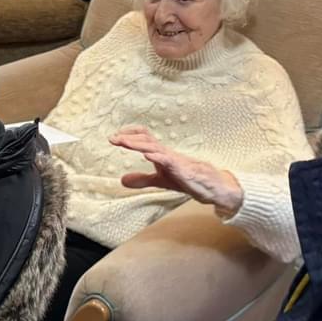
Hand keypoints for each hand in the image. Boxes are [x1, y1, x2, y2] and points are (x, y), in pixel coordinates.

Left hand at [110, 126, 243, 217]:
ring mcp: (174, 159)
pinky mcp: (182, 168)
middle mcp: (165, 152)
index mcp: (160, 153)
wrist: (209, 186)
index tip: (114, 137)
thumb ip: (142, 179)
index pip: (144, 137)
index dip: (129, 135)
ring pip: (154, 146)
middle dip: (129, 138)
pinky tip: (147, 155)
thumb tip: (122, 180)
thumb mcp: (159, 180)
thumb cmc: (185, 178)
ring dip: (138, 144)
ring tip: (123, 142)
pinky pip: (168, 160)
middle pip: (146, 139)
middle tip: (112, 138)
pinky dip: (157, 156)